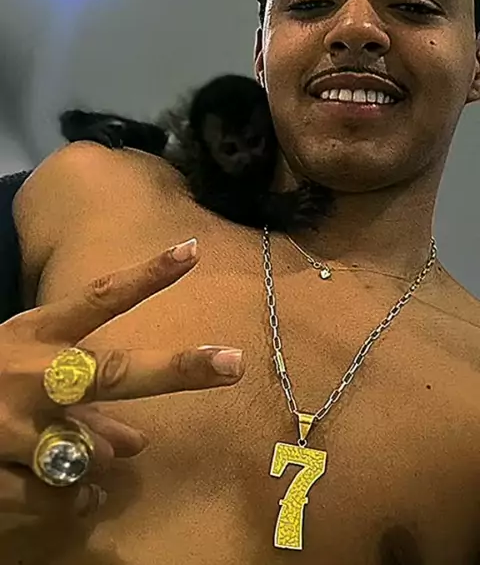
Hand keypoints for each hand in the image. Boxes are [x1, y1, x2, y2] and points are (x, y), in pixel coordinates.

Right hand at [0, 238, 244, 517]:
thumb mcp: (24, 368)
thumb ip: (84, 401)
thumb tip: (139, 441)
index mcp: (34, 335)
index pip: (99, 298)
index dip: (146, 275)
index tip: (192, 251)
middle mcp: (30, 375)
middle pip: (114, 370)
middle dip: (176, 368)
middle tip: (233, 362)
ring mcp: (14, 427)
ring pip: (92, 449)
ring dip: (96, 454)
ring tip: (71, 446)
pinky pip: (65, 499)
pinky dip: (77, 500)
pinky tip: (73, 493)